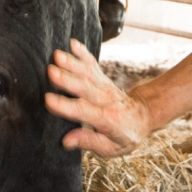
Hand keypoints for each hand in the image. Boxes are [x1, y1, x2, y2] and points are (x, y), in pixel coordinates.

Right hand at [45, 38, 152, 156]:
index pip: (84, 111)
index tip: (48, 100)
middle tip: (50, 71)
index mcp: (107, 119)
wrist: (143, 116)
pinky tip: (72, 43)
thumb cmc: (125, 135)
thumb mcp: (111, 148)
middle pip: (85, 88)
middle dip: (67, 79)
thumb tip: (66, 141)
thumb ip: (89, 142)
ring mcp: (104, 86)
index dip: (66, 106)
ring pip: (87, 73)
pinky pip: (92, 64)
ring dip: (72, 63)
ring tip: (57, 55)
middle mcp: (105, 99)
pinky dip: (83, 52)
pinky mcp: (102, 77)